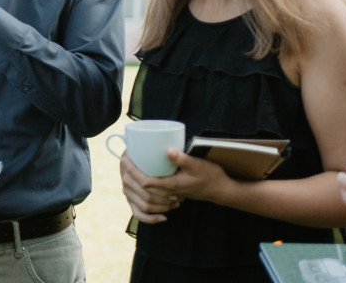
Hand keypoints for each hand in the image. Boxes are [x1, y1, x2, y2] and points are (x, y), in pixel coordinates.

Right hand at [119, 156, 182, 223]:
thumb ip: (165, 153)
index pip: (144, 181)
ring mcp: (127, 192)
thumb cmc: (151, 155)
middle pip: (147, 196)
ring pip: (145, 206)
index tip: (175, 188)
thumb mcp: (156, 151)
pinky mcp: (131, 202)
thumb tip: (170, 152)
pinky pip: (138, 215)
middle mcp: (126, 180)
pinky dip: (150, 219)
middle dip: (165, 199)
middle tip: (179, 196)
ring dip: (161, 207)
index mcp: (128, 167)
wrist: (139, 159)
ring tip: (176, 203)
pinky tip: (163, 218)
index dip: (161, 188)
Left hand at [120, 149, 238, 223]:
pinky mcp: (173, 193)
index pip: (145, 182)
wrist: (221, 191)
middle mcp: (168, 192)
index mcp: (171, 186)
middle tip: (123, 159)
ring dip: (135, 181)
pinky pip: (153, 194)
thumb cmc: (211, 177)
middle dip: (129, 175)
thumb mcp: (198, 165)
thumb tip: (168, 150)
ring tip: (128, 167)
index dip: (132, 171)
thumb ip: (183, 159)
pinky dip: (144, 187)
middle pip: (142, 189)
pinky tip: (142, 178)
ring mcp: (170, 194)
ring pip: (146, 193)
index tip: (125, 158)